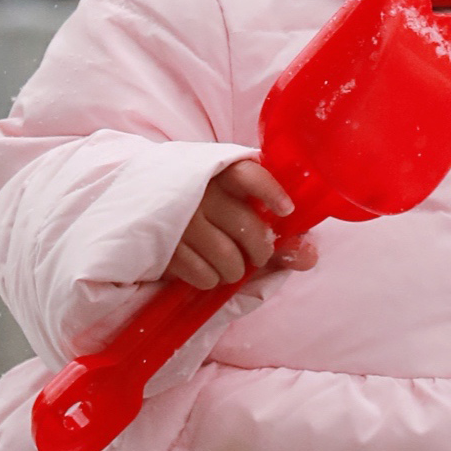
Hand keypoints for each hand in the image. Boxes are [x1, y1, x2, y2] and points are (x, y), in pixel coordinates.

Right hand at [167, 159, 318, 289]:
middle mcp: (200, 192)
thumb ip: (273, 229)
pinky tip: (209, 272)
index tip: (286, 210)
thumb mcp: (232, 201)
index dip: (271, 192)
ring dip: (236, 271)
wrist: (141, 197)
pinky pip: (202, 274)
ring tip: (233, 268)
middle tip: (259, 256)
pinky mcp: (163, 246)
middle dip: (261, 250)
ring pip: (227, 257)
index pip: (249, 175)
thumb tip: (308, 257)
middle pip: (247, 227)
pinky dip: (211, 279)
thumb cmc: (201, 201)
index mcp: (219, 170)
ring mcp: (180, 219)